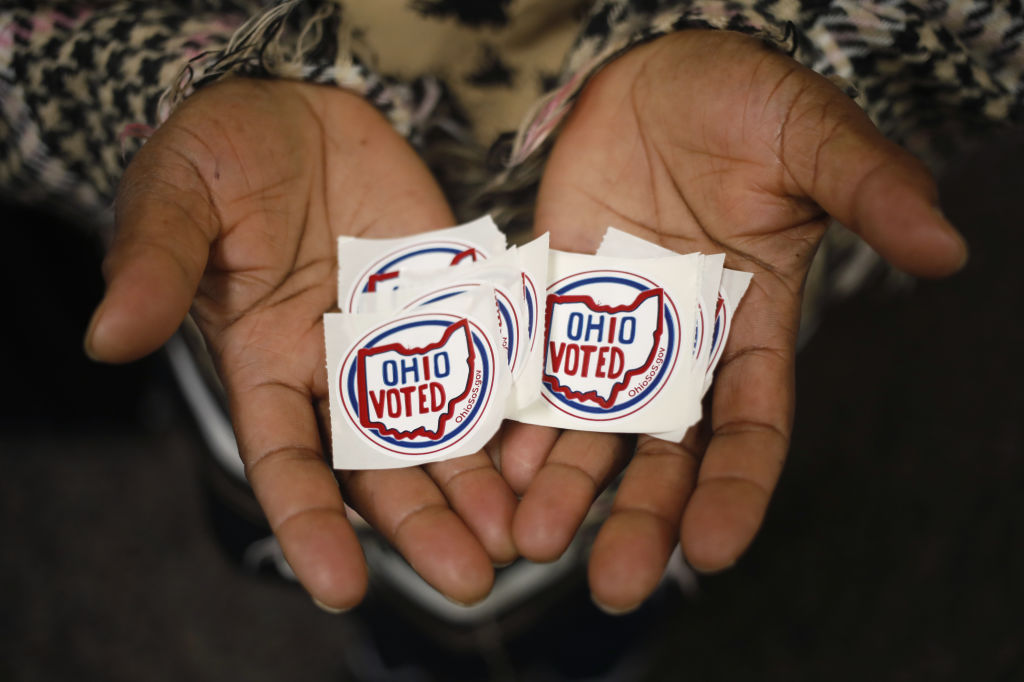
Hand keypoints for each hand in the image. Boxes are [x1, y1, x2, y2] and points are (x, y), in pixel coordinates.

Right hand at [85, 79, 517, 609]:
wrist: (296, 110)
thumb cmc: (220, 156)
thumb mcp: (177, 199)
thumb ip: (157, 266)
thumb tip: (108, 339)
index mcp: (267, 365)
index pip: (286, 461)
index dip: (310, 524)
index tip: (341, 587)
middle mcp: (341, 370)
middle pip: (383, 466)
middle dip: (423, 524)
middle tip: (474, 580)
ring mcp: (405, 337)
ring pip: (447, 427)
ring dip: (484, 483)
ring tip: (524, 535)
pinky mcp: (455, 297)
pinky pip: (493, 353)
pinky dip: (521, 399)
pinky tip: (554, 443)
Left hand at [503, 31, 966, 611]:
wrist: (655, 74)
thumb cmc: (743, 101)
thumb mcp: (812, 137)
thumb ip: (869, 191)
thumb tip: (946, 249)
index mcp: (750, 327)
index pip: (750, 428)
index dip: (733, 491)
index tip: (709, 553)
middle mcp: (680, 346)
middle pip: (664, 453)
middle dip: (640, 518)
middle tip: (609, 584)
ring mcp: (612, 327)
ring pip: (589, 426)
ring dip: (563, 486)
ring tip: (529, 540)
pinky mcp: (555, 298)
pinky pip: (530, 368)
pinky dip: (511, 415)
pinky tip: (488, 464)